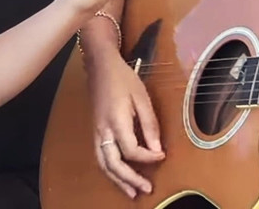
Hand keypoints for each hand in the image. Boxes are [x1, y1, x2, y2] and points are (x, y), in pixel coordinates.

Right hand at [88, 52, 163, 197]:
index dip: (148, 158)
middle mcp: (103, 130)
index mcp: (116, 120)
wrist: (101, 67)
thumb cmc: (123, 79)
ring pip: (104, 164)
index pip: (131, 150)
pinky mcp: (96, 132)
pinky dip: (110, 171)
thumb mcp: (142, 97)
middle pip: (113, 163)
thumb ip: (150, 124)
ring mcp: (97, 132)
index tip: (162, 156)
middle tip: (145, 190)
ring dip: (117, 180)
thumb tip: (157, 148)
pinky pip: (100, 157)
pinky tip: (120, 177)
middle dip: (129, 179)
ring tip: (132, 192)